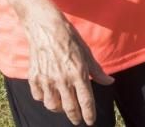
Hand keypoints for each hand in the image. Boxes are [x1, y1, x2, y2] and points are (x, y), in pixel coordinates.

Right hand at [24, 10, 113, 125]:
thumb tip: (110, 82)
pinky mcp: (34, 77)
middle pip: (70, 108)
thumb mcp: (87, 53)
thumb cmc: (69, 38)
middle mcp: (63, 79)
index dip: (89, 115)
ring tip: (63, 106)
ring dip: (59, 109)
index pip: (86, 101)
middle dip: (75, 117)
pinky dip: (44, 98)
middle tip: (78, 120)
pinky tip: (49, 95)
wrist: (45, 27)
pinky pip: (39, 96)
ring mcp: (47, 79)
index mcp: (78, 73)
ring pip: (52, 106)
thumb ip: (97, 71)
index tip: (90, 121)